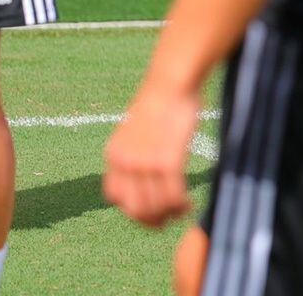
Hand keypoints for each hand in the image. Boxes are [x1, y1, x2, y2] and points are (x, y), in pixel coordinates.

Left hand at [103, 85, 200, 227]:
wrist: (172, 81)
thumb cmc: (161, 101)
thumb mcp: (138, 128)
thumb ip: (136, 151)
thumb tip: (145, 171)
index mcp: (114, 155)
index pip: (116, 197)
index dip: (132, 210)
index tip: (150, 212)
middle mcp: (125, 162)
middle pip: (135, 207)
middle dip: (152, 220)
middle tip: (168, 221)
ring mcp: (145, 162)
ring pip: (155, 205)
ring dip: (168, 214)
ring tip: (181, 211)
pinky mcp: (167, 160)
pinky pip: (172, 194)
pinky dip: (180, 205)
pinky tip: (188, 204)